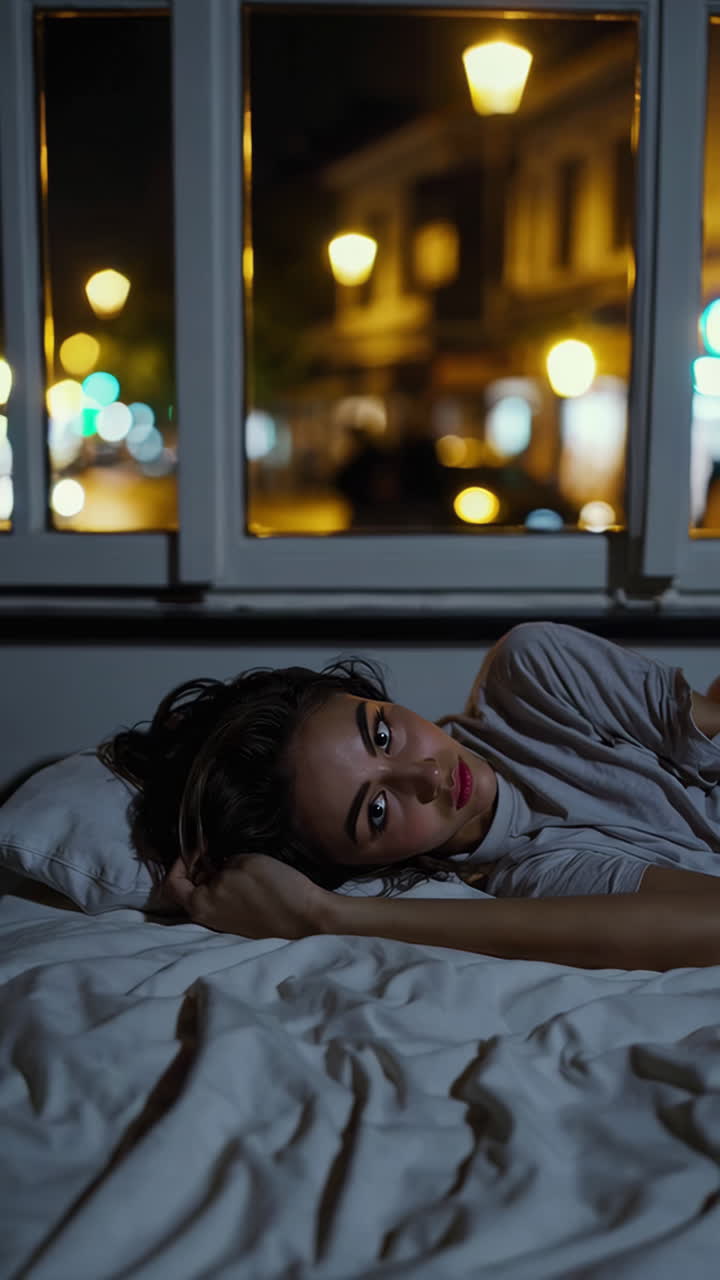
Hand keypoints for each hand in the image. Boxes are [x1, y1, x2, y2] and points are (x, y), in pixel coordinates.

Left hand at [165, 853, 332, 938]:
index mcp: (199, 904)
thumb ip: (221, 862)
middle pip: (188, 890)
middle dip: (197, 867)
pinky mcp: (240, 924)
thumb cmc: (272, 889)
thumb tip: (216, 864)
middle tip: (213, 849)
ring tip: (229, 859)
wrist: (305, 917)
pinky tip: (242, 875)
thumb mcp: (242, 862)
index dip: (181, 860)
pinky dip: (226, 887)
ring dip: (212, 877)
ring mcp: (223, 923)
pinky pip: (223, 902)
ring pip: (207, 896)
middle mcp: (206, 918)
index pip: (172, 883)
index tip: (199, 846)